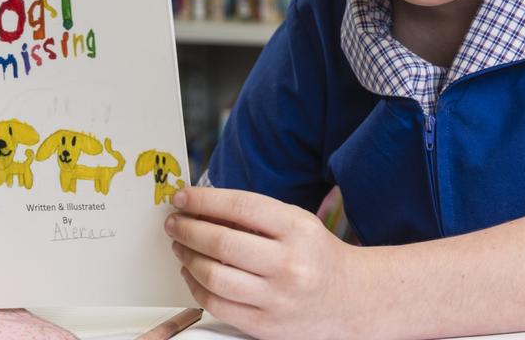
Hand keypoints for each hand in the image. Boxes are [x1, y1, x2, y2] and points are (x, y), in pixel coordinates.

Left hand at [165, 187, 366, 339]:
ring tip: (180, 245)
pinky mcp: (265, 325)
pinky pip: (217, 305)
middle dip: (187, 229)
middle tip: (174, 222)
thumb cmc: (316, 255)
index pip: (240, 207)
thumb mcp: (296, 223)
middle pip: (221, 243)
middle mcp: (289, 264)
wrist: (351, 299)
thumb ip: (253, 214)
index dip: (203, 200)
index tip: (182, 198)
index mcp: (297, 230)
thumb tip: (202, 207)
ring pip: (213, 276)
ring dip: (187, 257)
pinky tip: (192, 272)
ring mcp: (277, 299)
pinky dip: (196, 286)